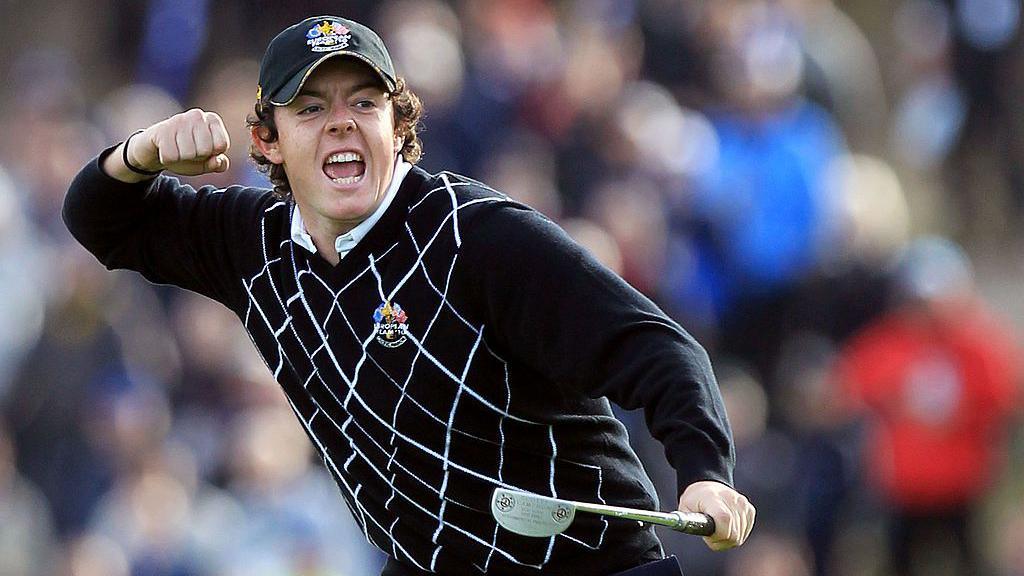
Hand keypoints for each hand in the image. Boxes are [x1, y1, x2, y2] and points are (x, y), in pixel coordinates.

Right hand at [113, 109, 230, 179]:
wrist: (157, 147)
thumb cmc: (187, 152)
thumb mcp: (206, 161)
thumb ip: (219, 164)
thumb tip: (218, 162)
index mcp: (213, 120)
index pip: (221, 145)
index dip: (212, 155)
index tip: (204, 150)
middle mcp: (198, 115)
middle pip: (204, 150)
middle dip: (196, 157)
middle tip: (188, 150)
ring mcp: (179, 119)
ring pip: (187, 154)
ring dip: (181, 158)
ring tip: (177, 149)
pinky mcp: (162, 128)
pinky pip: (170, 156)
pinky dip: (168, 160)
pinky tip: (166, 149)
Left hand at [678, 481, 754, 550]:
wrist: (708, 484)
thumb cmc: (695, 499)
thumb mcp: (684, 509)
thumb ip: (688, 522)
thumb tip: (686, 530)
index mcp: (713, 498)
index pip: (724, 520)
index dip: (717, 535)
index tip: (708, 535)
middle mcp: (732, 499)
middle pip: (734, 534)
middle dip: (720, 540)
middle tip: (710, 532)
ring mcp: (743, 504)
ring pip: (739, 536)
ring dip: (727, 538)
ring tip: (716, 526)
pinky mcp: (749, 510)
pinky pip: (744, 532)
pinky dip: (735, 533)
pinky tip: (726, 525)